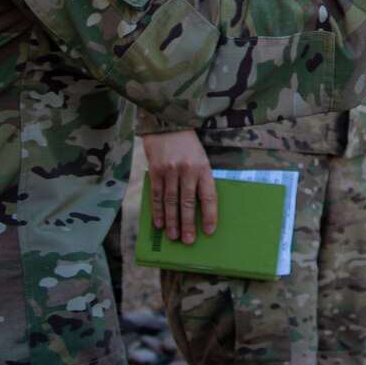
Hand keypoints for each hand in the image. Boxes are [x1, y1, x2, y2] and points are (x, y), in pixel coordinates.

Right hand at [141, 130, 215, 244]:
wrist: (168, 123)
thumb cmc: (188, 145)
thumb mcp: (201, 158)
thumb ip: (199, 180)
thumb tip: (199, 208)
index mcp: (204, 167)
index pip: (209, 196)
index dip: (210, 215)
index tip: (210, 231)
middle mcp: (188, 169)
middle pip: (188, 202)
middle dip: (188, 224)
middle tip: (188, 241)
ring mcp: (170, 170)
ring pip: (171, 201)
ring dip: (172, 220)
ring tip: (174, 236)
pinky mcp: (155, 169)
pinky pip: (157, 194)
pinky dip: (158, 210)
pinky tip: (159, 223)